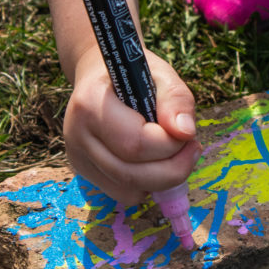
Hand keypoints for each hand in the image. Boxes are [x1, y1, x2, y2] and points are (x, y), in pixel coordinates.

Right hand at [63, 45, 200, 204]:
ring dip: (162, 179)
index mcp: (90, 104)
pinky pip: (123, 193)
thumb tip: (186, 132)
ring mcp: (77, 158)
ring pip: (128, 190)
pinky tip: (155, 162)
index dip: (170, 145)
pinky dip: (147, 185)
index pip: (134, 144)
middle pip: (130, 175)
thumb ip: (176, 99)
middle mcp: (76, 135)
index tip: (188, 133)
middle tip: (192, 148)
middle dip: (173, 169)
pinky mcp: (84, 173)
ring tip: (176, 153)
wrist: (101, 76)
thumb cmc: (134, 74)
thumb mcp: (161, 75)